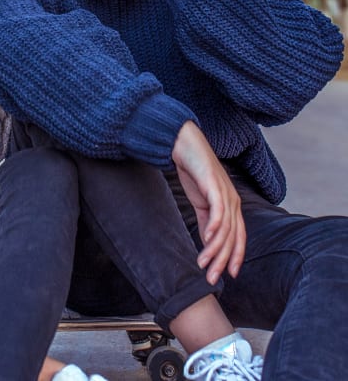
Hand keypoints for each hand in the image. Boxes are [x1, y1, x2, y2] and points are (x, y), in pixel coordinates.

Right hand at [172, 121, 246, 284]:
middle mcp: (233, 201)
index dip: (235, 257)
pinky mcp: (214, 185)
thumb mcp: (200, 200)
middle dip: (223, 260)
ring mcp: (225, 193)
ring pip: (225, 228)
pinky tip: (206, 239)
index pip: (238, 237)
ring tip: (204, 264)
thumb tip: (208, 242)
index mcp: (232, 205)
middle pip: (232, 237)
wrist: (185, 144)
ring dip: (214, 249)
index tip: (228, 276)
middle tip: (212, 279)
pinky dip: (213, 226)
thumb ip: (206, 220)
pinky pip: (217, 210)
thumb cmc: (193, 170)